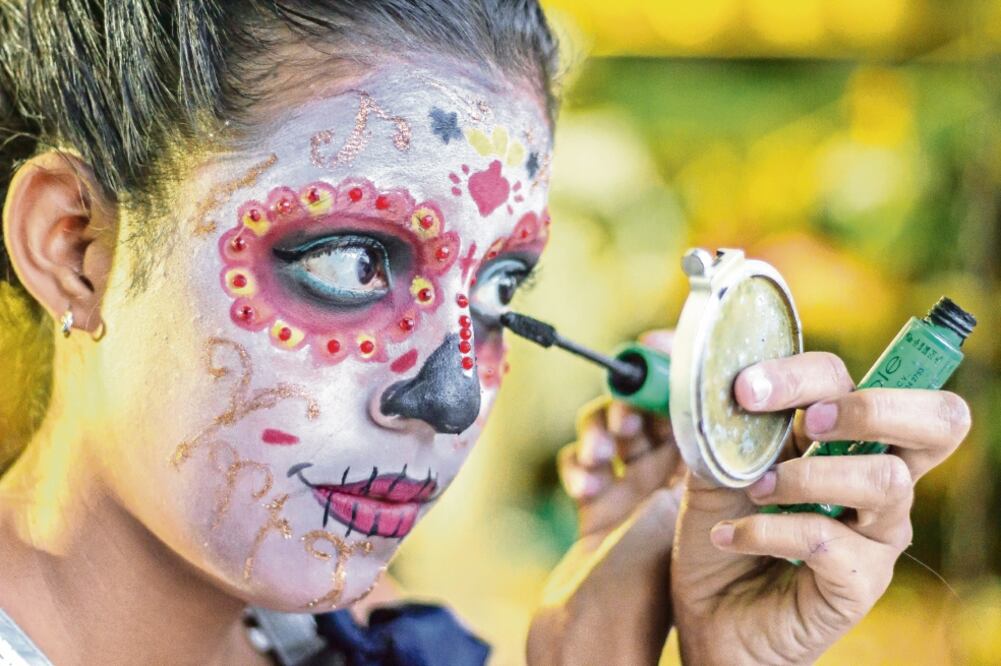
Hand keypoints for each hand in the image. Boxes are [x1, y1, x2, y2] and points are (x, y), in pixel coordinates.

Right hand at [527, 331, 684, 665]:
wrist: (591, 636)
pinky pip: (583, 461)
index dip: (678, 374)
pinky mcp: (596, 503)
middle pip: (653, 409)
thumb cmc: (647, 586)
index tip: (652, 350)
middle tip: (625, 415)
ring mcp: (631, 490)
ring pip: (613, 427)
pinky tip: (584, 487)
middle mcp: (673, 478)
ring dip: (599, 430)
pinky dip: (578, 464)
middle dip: (632, 401)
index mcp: (706, 478)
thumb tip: (700, 392)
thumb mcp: (682, 508)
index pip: (699, 407)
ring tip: (600, 453)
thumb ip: (691, 452)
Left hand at [671, 352, 970, 664]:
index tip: (747, 387)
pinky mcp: (860, 581)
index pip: (864, 381)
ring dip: (808, 477)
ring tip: (754, 490)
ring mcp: (877, 533)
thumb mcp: (717, 465)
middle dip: (872, 407)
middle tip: (810, 423)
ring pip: (885, 481)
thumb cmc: (724, 527)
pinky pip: (829, 541)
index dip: (810, 374)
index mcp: (849, 439)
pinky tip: (730, 537)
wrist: (708, 610)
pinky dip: (769, 531)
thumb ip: (730, 423)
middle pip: (938, 422)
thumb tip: (722, 380)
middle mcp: (879, 479)